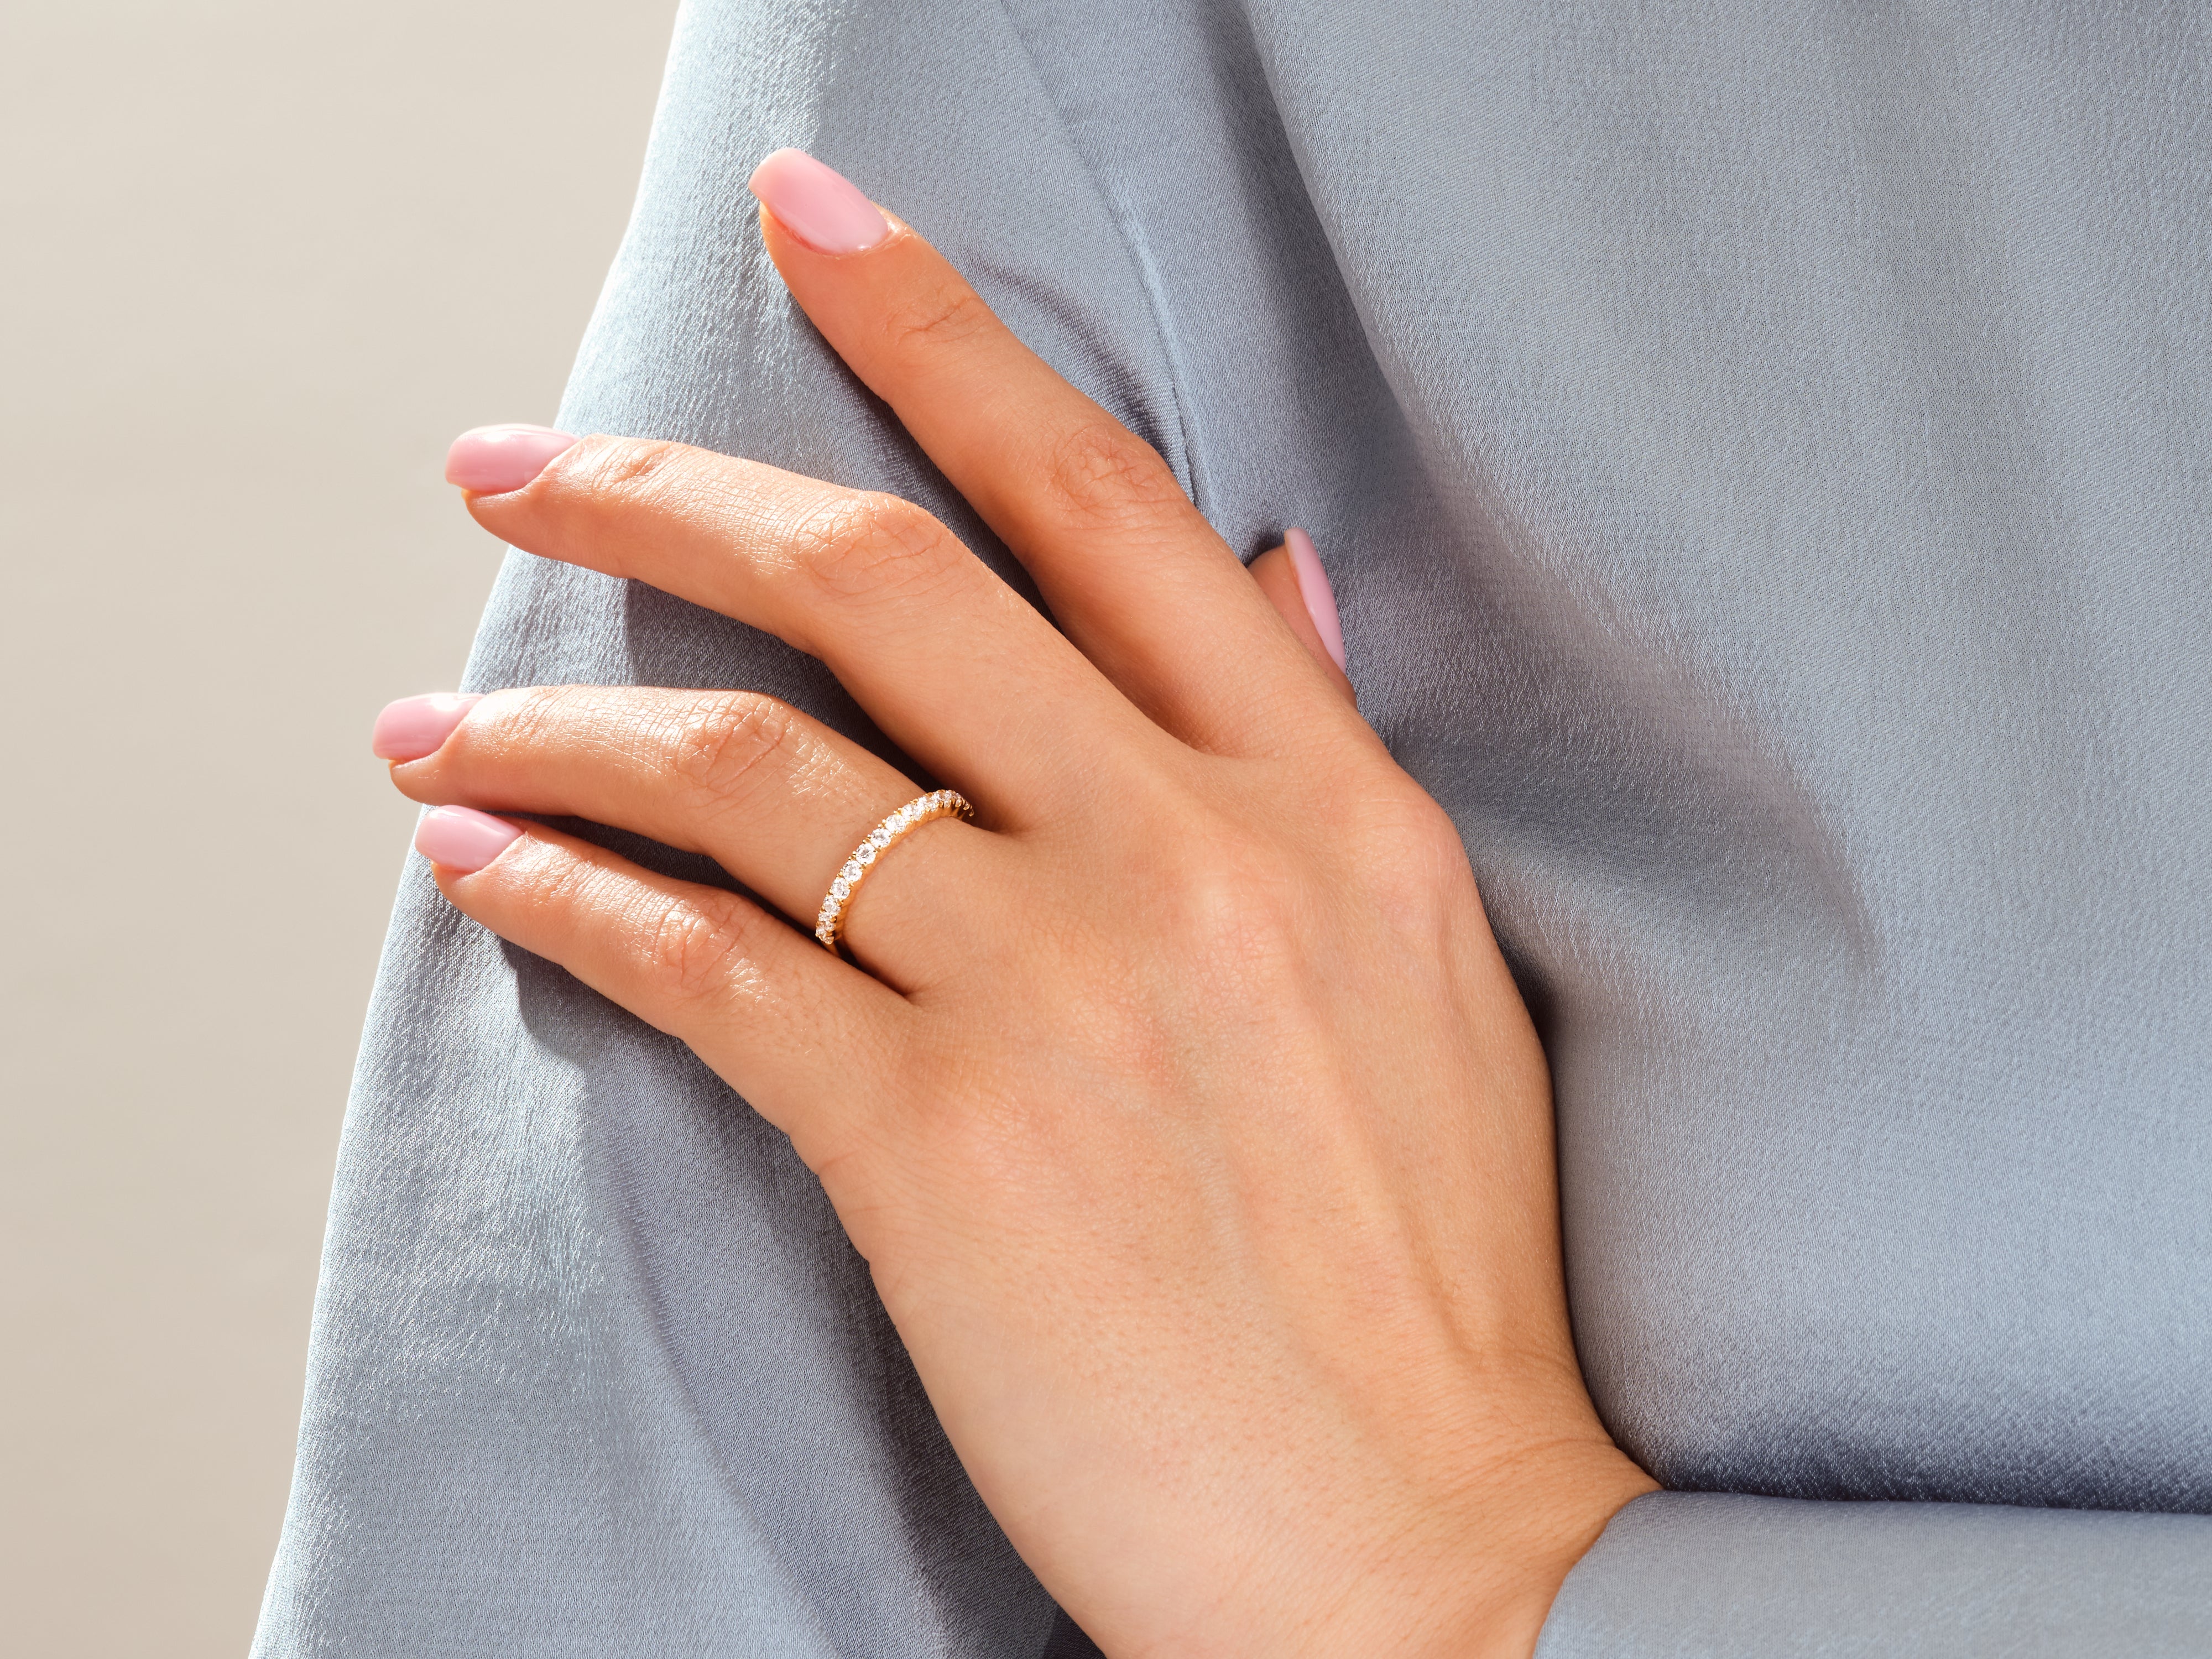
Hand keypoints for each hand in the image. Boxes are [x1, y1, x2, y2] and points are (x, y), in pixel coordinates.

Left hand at [378, 149, 1653, 1657]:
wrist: (1434, 1547)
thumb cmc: (1428, 1274)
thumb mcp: (1425, 970)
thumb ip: (1318, 754)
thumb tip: (1270, 573)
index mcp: (1324, 806)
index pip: (1104, 502)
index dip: (944, 335)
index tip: (820, 232)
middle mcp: (1189, 862)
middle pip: (887, 585)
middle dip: (672, 487)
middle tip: (528, 458)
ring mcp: (1059, 996)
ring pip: (753, 769)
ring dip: (560, 720)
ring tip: (443, 721)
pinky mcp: (941, 1151)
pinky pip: (705, 963)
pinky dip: (568, 895)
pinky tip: (485, 862)